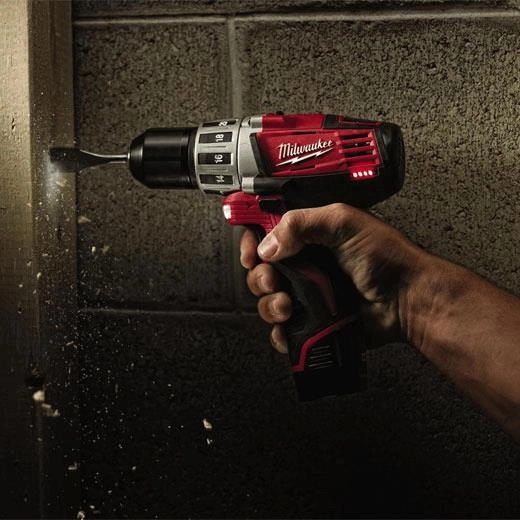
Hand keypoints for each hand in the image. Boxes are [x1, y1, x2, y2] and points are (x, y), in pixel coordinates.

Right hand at [240, 203, 424, 352]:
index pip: (268, 234)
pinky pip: (285, 329)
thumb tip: (268, 245)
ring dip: (269, 305)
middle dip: (259, 278)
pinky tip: (291, 327)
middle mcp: (307, 263)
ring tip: (287, 306)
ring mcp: (310, 293)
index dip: (253, 243)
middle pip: (262, 270)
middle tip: (272, 281)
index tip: (252, 253)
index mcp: (310, 235)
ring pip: (269, 301)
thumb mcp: (343, 222)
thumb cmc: (387, 258)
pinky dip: (281, 332)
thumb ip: (301, 223)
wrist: (408, 299)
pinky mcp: (315, 320)